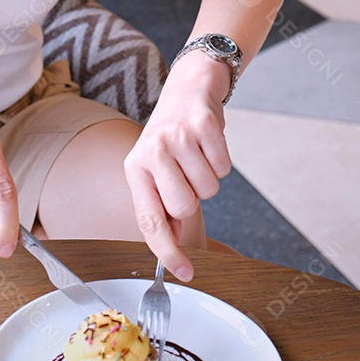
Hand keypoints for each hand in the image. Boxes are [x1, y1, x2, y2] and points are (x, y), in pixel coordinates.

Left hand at [123, 52, 231, 280]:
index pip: (149, 220)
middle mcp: (151, 151)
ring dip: (209, 176)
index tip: (184, 273)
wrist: (189, 86)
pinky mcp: (203, 124)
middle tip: (187, 175)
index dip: (167, 251)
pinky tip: (208, 141)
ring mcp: (177, 136)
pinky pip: (224, 166)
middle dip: (194, 199)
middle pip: (185, 207)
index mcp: (135, 168)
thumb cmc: (173, 136)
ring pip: (209, 189)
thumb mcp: (156, 167)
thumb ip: (162, 203)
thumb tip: (176, 242)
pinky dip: (222, 159)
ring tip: (197, 154)